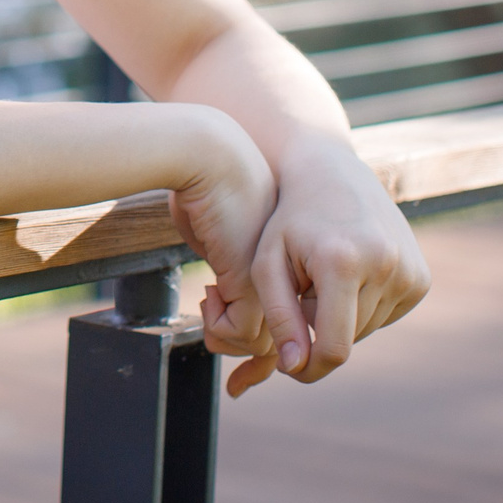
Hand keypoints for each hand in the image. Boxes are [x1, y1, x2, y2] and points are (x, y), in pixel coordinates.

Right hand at [158, 108, 277, 366]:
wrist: (207, 155)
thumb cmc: (206, 184)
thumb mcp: (225, 235)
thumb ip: (232, 268)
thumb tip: (223, 297)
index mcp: (294, 258)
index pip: (292, 317)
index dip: (261, 341)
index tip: (234, 346)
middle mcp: (296, 274)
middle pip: (278, 337)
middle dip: (241, 347)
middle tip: (214, 324)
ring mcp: (282, 281)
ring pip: (262, 343)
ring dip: (224, 334)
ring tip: (208, 301)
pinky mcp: (259, 284)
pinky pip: (243, 333)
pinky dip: (217, 326)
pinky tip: (209, 292)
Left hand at [221, 136, 428, 395]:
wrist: (332, 174)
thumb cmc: (289, 220)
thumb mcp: (268, 264)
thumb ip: (279, 317)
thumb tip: (296, 367)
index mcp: (343, 261)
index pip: (334, 347)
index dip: (309, 368)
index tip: (287, 367)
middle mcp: (386, 265)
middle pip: (349, 339)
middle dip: (319, 327)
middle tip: (301, 289)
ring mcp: (411, 271)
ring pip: (367, 329)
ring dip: (341, 316)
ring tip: (324, 276)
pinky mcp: (422, 278)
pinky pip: (385, 316)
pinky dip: (362, 306)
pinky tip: (348, 273)